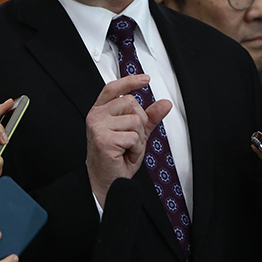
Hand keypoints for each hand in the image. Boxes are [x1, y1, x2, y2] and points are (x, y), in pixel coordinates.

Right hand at [86, 75, 171, 206]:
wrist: (107, 182)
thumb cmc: (117, 158)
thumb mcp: (136, 133)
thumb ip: (149, 117)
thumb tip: (165, 104)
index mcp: (100, 111)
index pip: (114, 88)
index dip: (129, 81)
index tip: (145, 79)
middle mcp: (96, 116)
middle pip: (131, 103)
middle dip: (140, 122)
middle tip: (132, 139)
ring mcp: (98, 127)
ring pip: (135, 120)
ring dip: (139, 138)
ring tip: (128, 148)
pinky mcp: (104, 139)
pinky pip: (134, 136)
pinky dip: (137, 149)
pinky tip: (126, 155)